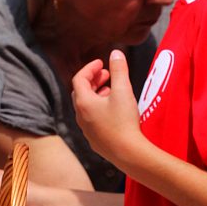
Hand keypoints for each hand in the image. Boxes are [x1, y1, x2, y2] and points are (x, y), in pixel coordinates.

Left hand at [72, 50, 141, 165]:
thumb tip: (116, 53)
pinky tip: (113, 110)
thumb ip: (119, 70)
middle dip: (93, 80)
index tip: (102, 63)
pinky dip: (99, 108)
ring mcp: (86, 129)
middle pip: (81, 92)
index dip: (90, 68)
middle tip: (107, 75)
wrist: (127, 153)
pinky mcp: (94, 139)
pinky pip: (92, 119)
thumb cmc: (123, 121)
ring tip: (111, 90)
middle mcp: (80, 116)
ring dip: (96, 95)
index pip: (79, 79)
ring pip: (86, 106)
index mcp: (83, 102)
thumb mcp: (123, 91)